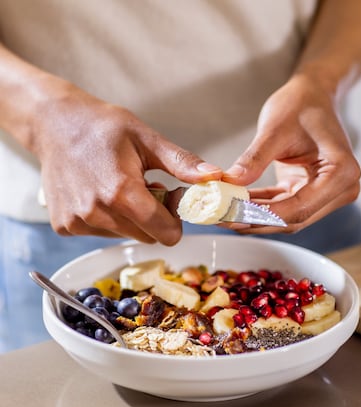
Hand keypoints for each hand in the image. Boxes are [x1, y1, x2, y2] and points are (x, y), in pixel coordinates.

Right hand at [34, 81, 221, 244]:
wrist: (54, 124)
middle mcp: (96, 213)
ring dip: (131, 218)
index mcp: (121, 193)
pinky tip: (100, 194)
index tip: (170, 200)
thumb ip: (182, 163)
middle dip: (154, 218)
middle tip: (146, 188)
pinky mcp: (65, 226)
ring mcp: (78, 222)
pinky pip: (102, 233)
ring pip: (125, 236)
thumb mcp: (147, 139)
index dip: (175, 220)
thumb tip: (214, 177)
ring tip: (121, 188)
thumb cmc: (102, 127)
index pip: (166, 233)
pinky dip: (108, 219)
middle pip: (147, 236)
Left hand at [222, 73, 360, 233]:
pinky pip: (283, 207)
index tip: (233, 215)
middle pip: (293, 218)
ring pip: (287, 217)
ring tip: (224, 213)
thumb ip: (253, 159)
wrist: (312, 96)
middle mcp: (341, 189)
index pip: (298, 207)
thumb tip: (230, 183)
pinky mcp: (311, 192)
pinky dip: (260, 207)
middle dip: (256, 220)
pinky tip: (237, 204)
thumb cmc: (301, 104)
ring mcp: (328, 194)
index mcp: (341, 172)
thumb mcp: (274, 129)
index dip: (263, 215)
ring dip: (255, 217)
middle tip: (223, 218)